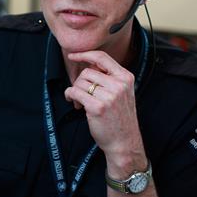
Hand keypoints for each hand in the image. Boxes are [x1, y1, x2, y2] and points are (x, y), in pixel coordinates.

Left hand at [63, 51, 145, 174]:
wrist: (124, 142)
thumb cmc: (120, 118)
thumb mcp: (123, 94)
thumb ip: (109, 79)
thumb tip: (88, 67)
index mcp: (126, 78)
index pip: (102, 57)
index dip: (85, 54)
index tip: (73, 55)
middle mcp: (119, 85)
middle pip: (87, 72)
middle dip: (79, 82)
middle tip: (81, 94)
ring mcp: (108, 96)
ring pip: (79, 83)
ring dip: (75, 91)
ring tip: (80, 102)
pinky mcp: (97, 107)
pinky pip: (74, 92)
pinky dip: (70, 96)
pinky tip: (75, 103)